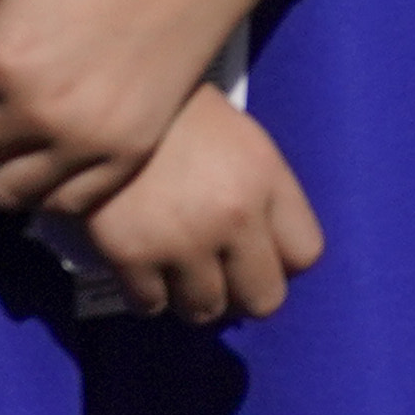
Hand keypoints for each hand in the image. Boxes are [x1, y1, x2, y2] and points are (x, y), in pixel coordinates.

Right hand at [72, 89, 322, 326]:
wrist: (109, 103)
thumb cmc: (182, 120)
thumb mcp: (244, 143)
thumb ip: (266, 197)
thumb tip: (274, 256)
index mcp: (267, 180)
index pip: (306, 255)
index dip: (284, 260)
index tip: (261, 254)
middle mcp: (234, 217)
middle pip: (265, 299)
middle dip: (244, 293)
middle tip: (222, 277)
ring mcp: (183, 241)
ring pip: (206, 311)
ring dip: (193, 297)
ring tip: (180, 272)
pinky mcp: (131, 257)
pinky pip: (151, 306)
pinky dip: (148, 295)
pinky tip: (144, 270)